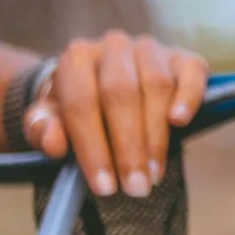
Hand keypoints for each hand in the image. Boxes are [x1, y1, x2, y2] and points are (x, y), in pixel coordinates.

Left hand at [27, 31, 207, 199]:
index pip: (81, 103)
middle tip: (135, 187)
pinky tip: (179, 122)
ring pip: (155, 86)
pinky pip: (191, 74)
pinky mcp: (184, 57)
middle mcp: (113, 47)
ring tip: (153, 174)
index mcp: (76, 59)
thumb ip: (42, 130)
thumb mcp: (50, 120)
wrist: (104, 80)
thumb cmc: (76, 109)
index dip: (92, 147)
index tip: (104, 186)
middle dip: (129, 147)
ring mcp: (151, 49)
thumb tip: (53, 143)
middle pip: (120, 94)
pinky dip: (188, 97)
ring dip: (156, 136)